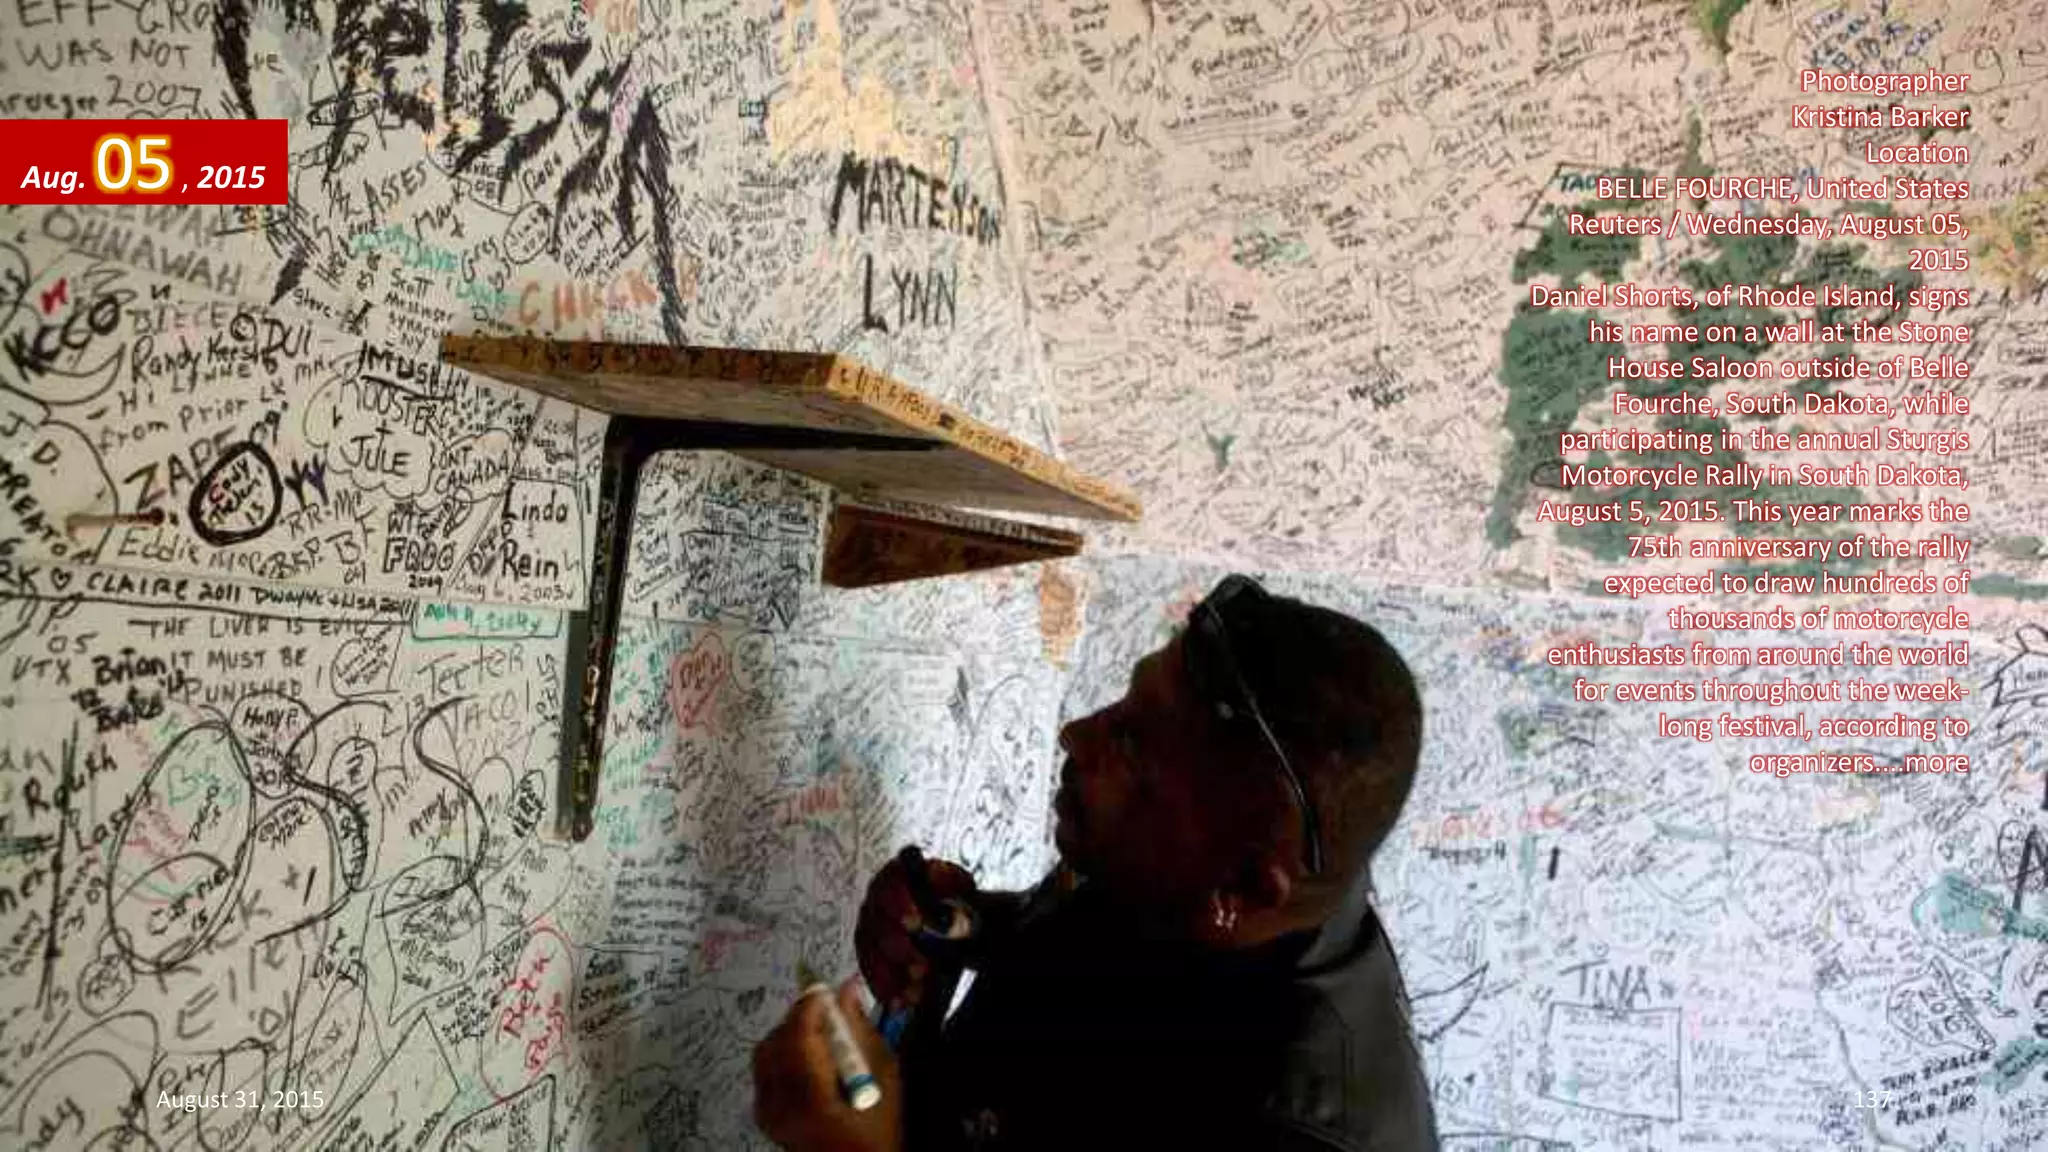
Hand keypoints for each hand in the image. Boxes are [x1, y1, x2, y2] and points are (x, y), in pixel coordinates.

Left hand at [753, 979, 903, 1151]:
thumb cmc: (879, 1129)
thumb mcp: (884, 1078)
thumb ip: (862, 1032)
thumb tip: (847, 989)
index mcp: (815, 1102)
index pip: (800, 1040)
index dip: (810, 1007)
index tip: (827, 990)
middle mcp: (781, 1107)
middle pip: (777, 1043)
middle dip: (799, 1017)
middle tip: (826, 1008)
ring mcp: (767, 1113)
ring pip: (765, 1053)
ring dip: (789, 1032)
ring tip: (818, 1031)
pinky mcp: (763, 1115)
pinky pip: (763, 1069)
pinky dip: (781, 1052)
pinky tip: (806, 1055)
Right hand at [855, 849, 976, 1011]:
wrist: (952, 926)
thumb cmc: (955, 907)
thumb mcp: (965, 904)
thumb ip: (962, 912)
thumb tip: (957, 924)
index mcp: (900, 875)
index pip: (892, 882)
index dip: (901, 903)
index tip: (915, 924)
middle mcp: (877, 899)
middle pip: (878, 922)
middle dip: (899, 948)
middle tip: (921, 966)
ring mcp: (869, 926)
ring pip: (870, 952)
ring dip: (892, 975)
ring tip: (916, 990)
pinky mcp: (868, 953)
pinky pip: (870, 972)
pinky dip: (885, 990)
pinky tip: (900, 1002)